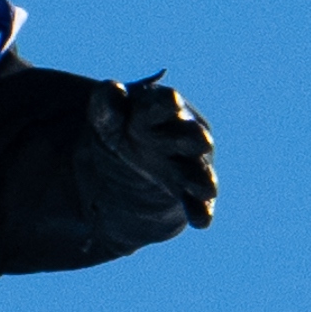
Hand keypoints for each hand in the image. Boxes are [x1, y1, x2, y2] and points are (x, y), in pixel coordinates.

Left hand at [83, 73, 218, 240]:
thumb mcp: (104, 115)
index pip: (166, 103)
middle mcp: (182, 134)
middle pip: (192, 136)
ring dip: (202, 180)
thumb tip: (113, 90)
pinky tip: (202, 221)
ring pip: (200, 173)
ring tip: (206, 188)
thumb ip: (107, 103)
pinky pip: (197, 204)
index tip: (171, 102)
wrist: (123, 165)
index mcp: (162, 109)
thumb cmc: (119, 127)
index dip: (167, 104)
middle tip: (200, 142)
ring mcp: (187, 165)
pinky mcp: (186, 193)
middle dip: (194, 140)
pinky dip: (200, 212)